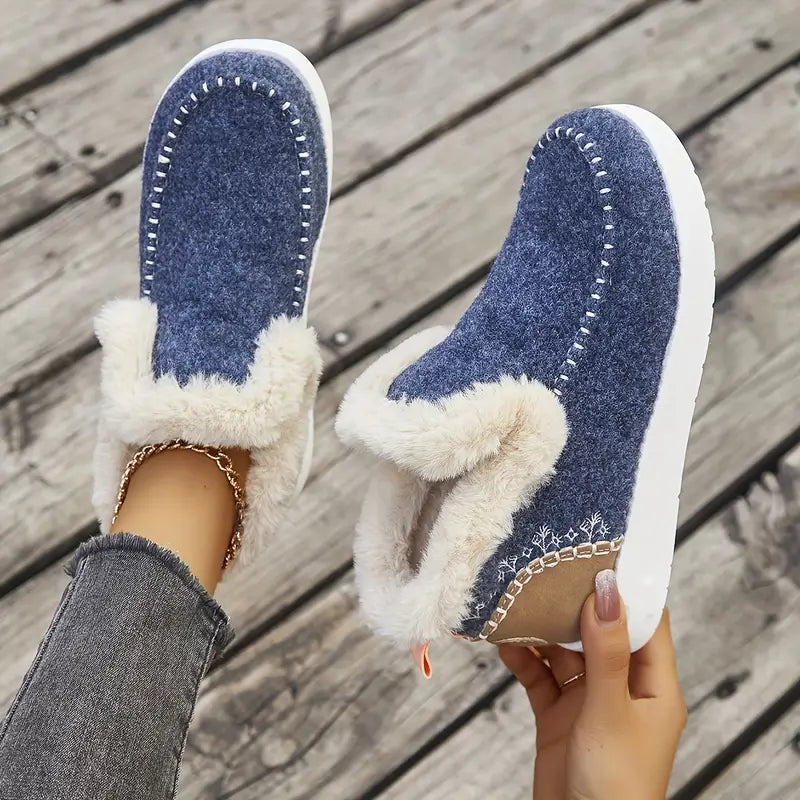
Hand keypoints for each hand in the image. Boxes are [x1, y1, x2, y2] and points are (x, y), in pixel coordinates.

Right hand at [499, 570, 686, 799]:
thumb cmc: (615, 785)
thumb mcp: (611, 710)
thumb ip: (606, 650)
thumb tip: (608, 592)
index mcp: (653, 685)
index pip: (645, 622)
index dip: (624, 589)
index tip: (597, 555)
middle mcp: (623, 687)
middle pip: (599, 631)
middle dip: (573, 604)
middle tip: (547, 571)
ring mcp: (589, 700)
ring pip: (564, 652)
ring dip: (541, 632)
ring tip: (517, 604)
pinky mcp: (559, 716)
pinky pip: (540, 677)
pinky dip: (523, 660)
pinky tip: (506, 644)